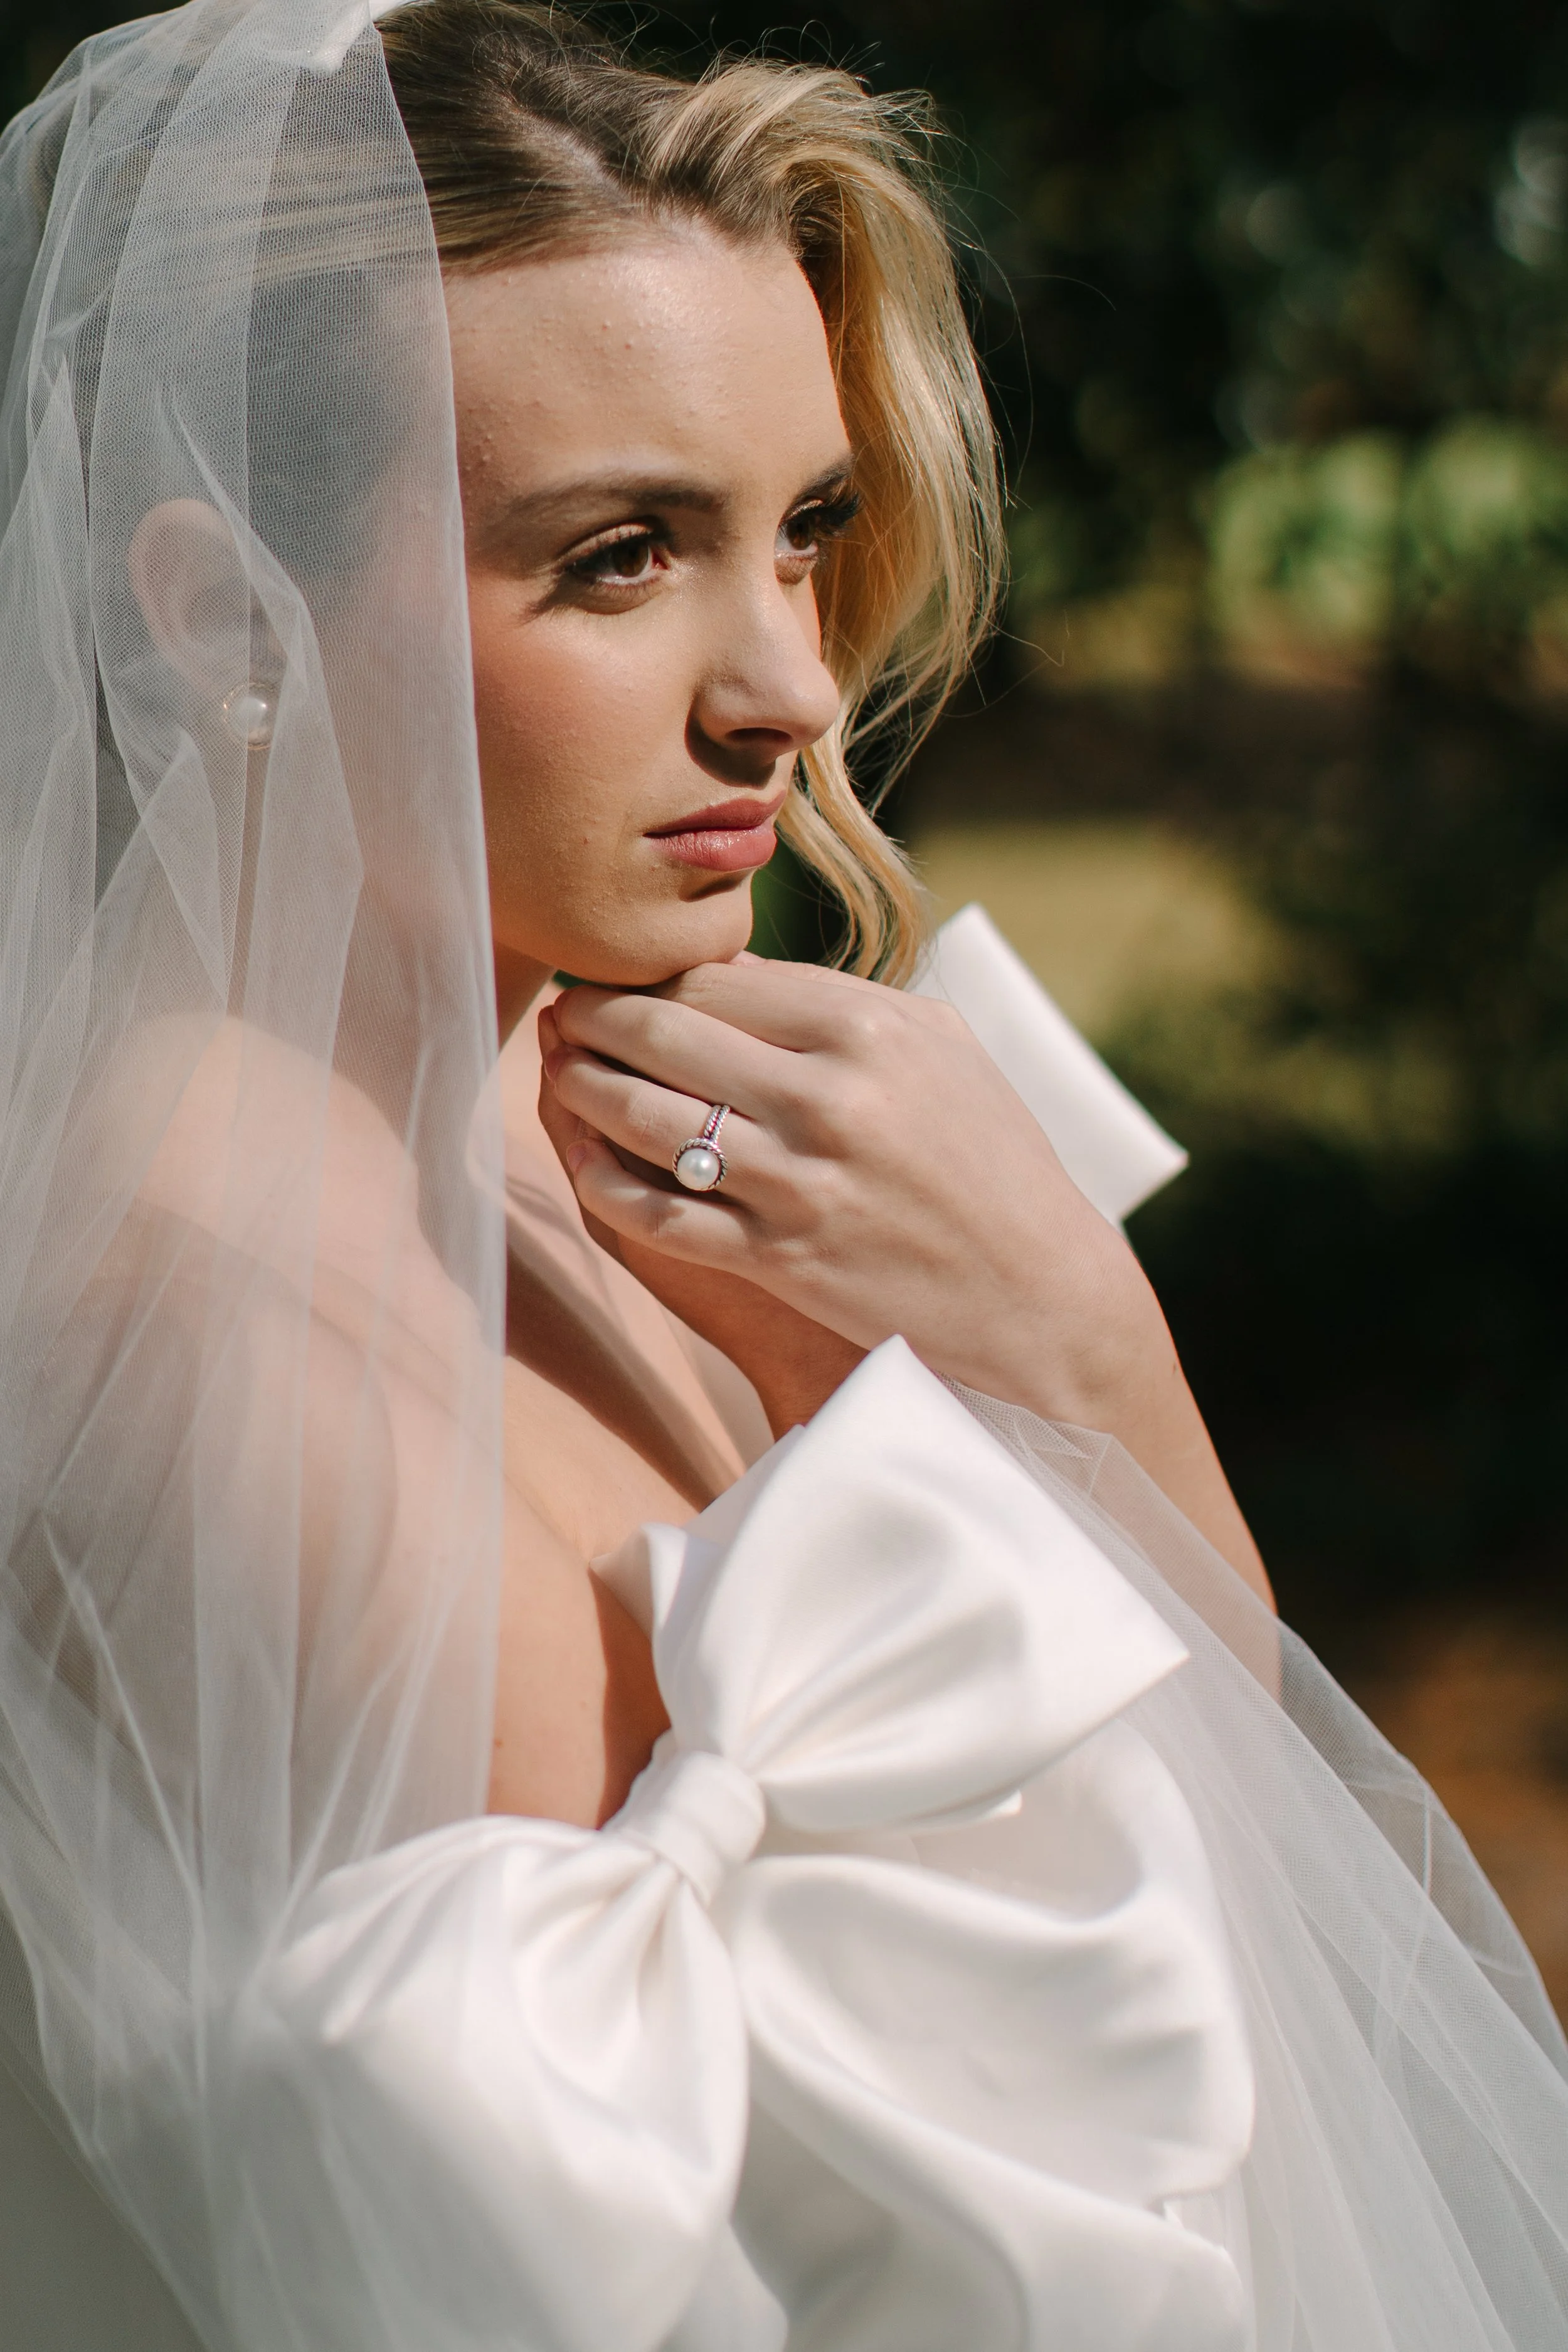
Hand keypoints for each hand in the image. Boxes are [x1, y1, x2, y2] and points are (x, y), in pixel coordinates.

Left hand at [538, 960, 1272, 1608]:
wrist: (1041, 1297)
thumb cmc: (992, 1161)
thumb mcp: (939, 1050)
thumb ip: (838, 1004)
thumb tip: (730, 970)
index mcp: (866, 1027)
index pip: (716, 975)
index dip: (648, 970)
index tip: (616, 972)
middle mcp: (826, 1095)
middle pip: (664, 1031)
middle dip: (596, 1015)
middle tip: (565, 1011)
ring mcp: (798, 1180)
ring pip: (645, 1117)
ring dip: (583, 1088)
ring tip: (561, 1072)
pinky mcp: (778, 1257)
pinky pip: (656, 1211)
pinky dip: (606, 1181)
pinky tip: (587, 1162)